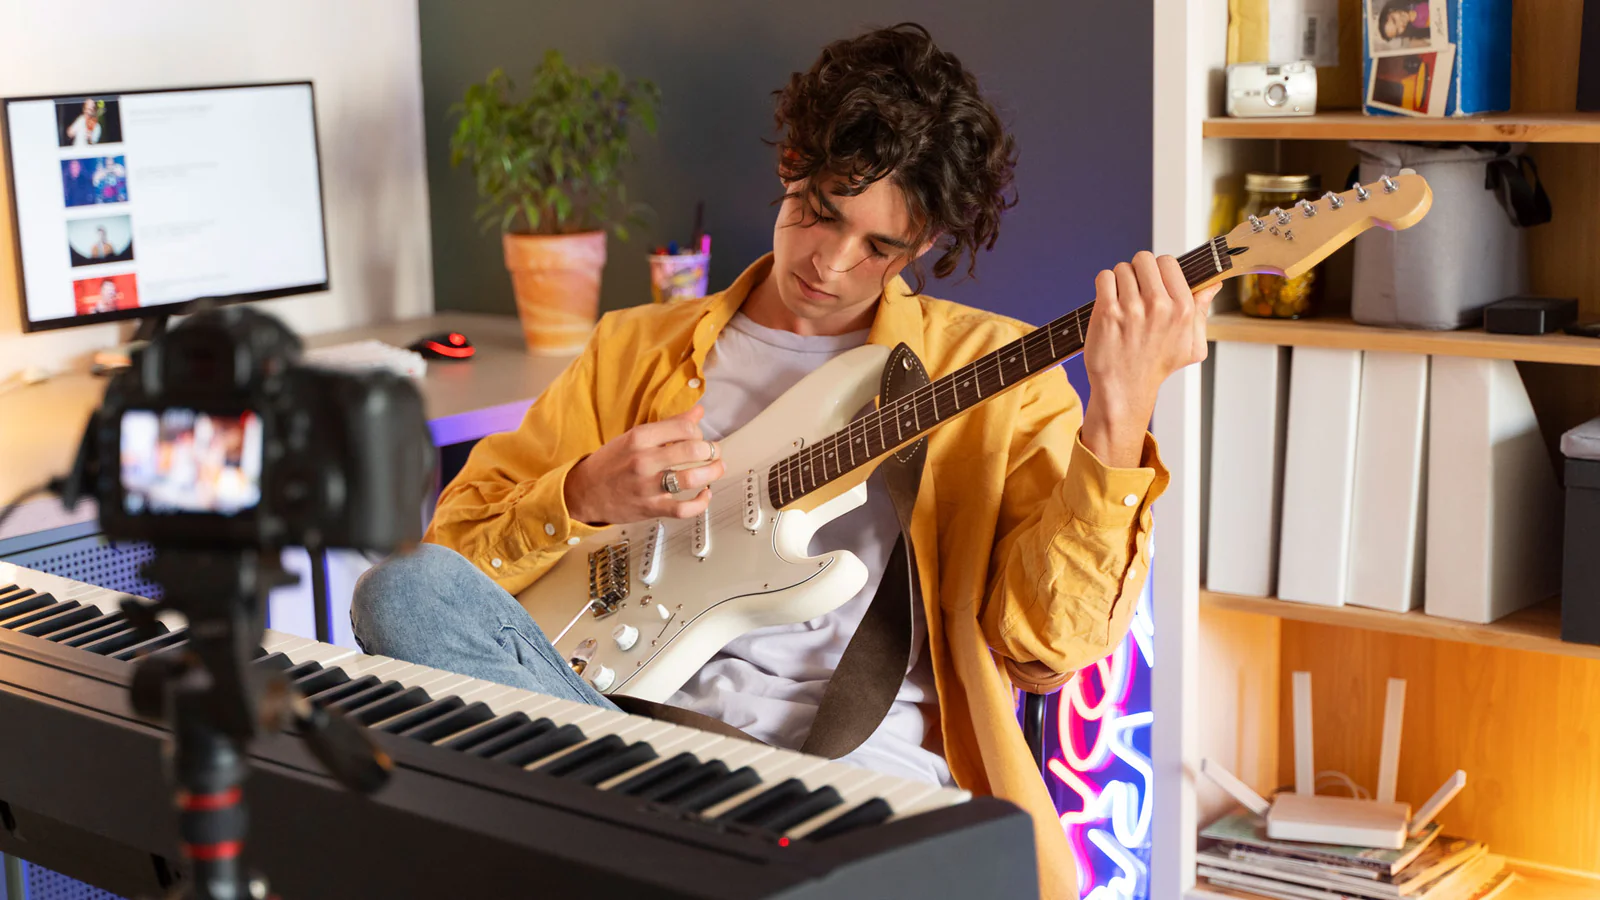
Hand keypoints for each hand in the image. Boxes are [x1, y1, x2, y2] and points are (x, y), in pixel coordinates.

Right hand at [563, 406, 724, 525]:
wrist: (584, 492)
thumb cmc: (610, 463)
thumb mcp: (634, 437)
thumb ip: (668, 425)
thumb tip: (698, 412)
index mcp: (639, 438)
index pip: (683, 428)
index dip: (698, 431)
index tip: (698, 436)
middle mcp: (644, 461)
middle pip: (693, 451)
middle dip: (711, 450)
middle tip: (713, 451)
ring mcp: (648, 487)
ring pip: (692, 478)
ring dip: (713, 472)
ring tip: (717, 468)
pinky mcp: (651, 509)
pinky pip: (684, 509)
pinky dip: (701, 503)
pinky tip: (706, 495)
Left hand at [1081, 251, 1218, 465]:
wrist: (1125, 389)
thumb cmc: (1157, 367)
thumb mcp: (1192, 345)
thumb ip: (1202, 312)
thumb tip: (1212, 284)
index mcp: (1183, 309)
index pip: (1169, 262)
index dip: (1159, 269)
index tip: (1154, 282)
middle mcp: (1159, 305)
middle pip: (1144, 259)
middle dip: (1138, 271)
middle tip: (1135, 290)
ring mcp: (1132, 308)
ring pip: (1122, 268)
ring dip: (1120, 281)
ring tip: (1122, 301)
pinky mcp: (1107, 312)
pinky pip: (1104, 278)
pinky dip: (1104, 286)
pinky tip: (1108, 303)